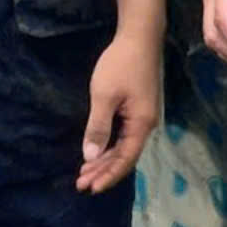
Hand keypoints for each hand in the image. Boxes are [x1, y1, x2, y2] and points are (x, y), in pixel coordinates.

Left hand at [79, 29, 160, 192]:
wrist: (139, 38)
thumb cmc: (121, 65)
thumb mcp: (104, 96)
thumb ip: (98, 127)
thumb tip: (91, 157)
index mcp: (141, 124)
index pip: (125, 159)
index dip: (108, 175)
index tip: (89, 188)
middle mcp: (145, 124)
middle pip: (125, 156)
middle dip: (103, 171)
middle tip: (80, 184)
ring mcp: (143, 116)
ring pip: (124, 147)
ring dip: (105, 161)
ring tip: (85, 173)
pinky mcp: (138, 109)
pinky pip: (124, 136)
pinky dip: (110, 146)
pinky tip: (98, 151)